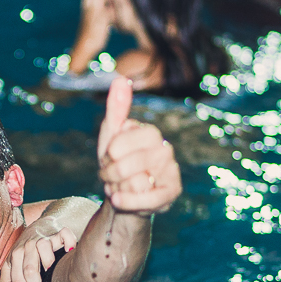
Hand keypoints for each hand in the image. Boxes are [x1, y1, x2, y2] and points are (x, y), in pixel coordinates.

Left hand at [0, 226, 77, 281]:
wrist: (39, 225)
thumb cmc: (25, 250)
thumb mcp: (11, 265)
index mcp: (14, 256)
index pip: (18, 281)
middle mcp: (27, 246)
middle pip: (30, 271)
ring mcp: (43, 239)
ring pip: (45, 254)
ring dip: (51, 268)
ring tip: (53, 276)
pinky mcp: (58, 233)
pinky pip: (65, 237)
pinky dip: (69, 244)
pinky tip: (68, 252)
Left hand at [96, 79, 180, 214]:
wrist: (124, 195)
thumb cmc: (117, 162)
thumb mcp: (111, 136)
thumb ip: (116, 109)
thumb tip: (120, 79)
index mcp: (150, 134)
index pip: (122, 142)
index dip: (110, 154)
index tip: (108, 156)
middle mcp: (165, 150)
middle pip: (126, 165)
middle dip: (110, 173)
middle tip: (110, 175)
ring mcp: (170, 172)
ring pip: (135, 183)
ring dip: (118, 188)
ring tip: (119, 186)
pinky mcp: (172, 193)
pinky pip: (147, 200)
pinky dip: (128, 202)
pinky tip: (120, 200)